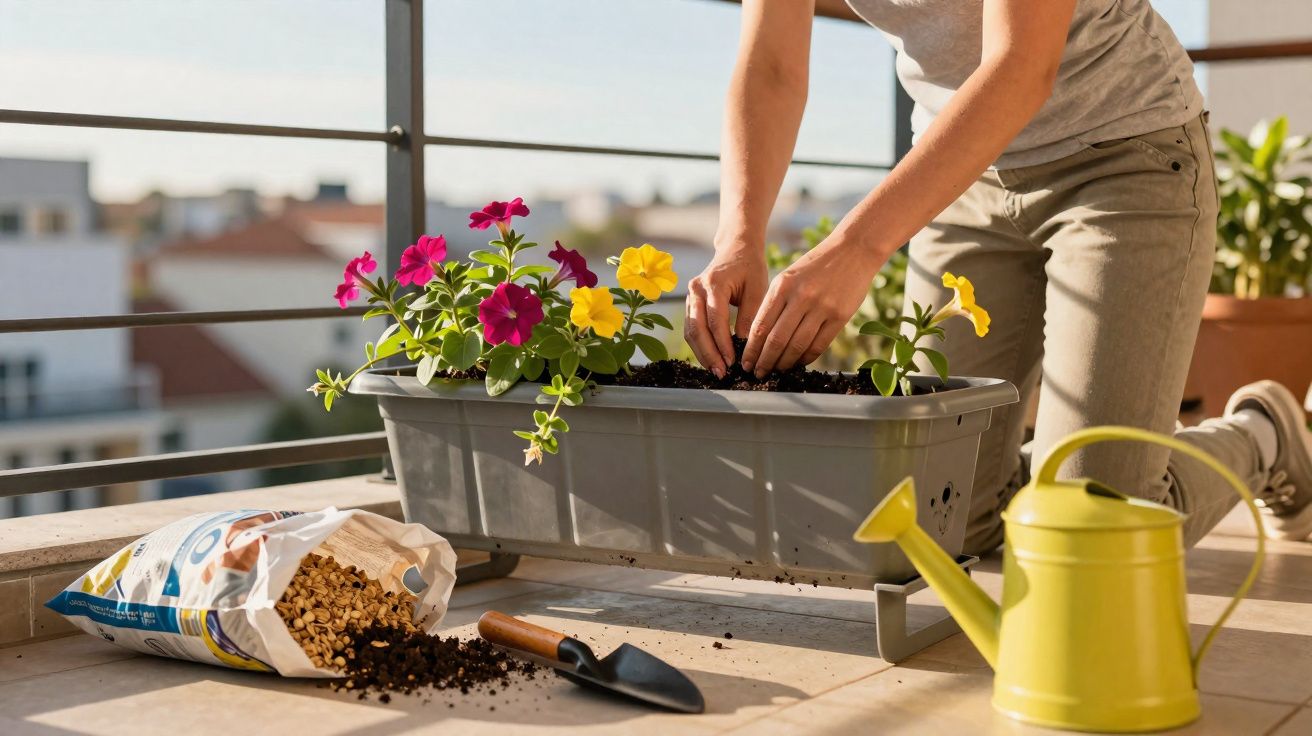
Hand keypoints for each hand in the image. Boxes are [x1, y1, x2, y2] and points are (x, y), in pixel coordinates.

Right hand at [685, 245, 768, 376]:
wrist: (736, 249)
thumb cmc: (750, 268)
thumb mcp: (757, 289)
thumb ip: (751, 317)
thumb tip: (746, 347)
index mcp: (713, 283)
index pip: (715, 320)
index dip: (722, 344)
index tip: (733, 362)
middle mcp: (696, 289)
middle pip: (697, 328)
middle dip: (709, 353)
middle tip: (721, 373)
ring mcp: (690, 295)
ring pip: (690, 330)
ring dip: (702, 353)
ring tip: (716, 370)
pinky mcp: (690, 303)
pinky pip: (690, 327)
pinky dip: (699, 345)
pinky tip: (711, 358)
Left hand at [742, 237, 879, 376]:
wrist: (853, 250)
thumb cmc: (816, 265)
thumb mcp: (789, 276)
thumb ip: (775, 303)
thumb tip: (760, 337)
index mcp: (782, 286)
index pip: (760, 326)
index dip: (751, 349)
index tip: (746, 362)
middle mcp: (800, 297)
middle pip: (776, 340)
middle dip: (764, 361)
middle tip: (758, 373)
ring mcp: (821, 307)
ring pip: (797, 346)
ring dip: (784, 363)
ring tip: (777, 371)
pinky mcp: (840, 316)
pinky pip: (819, 345)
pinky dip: (806, 358)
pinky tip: (799, 363)